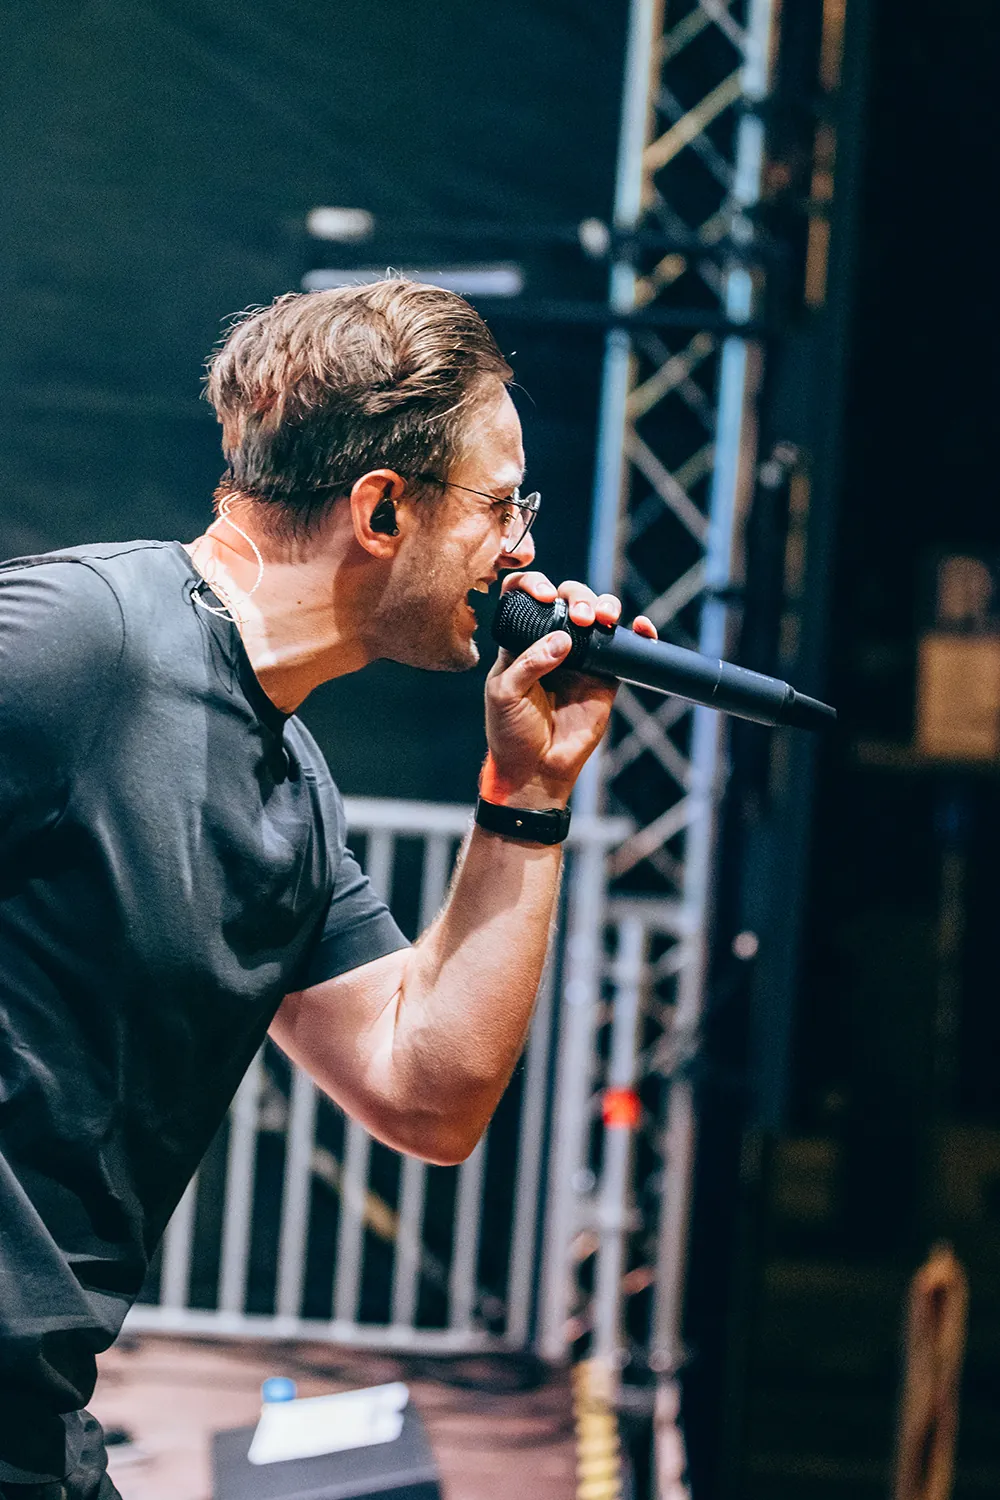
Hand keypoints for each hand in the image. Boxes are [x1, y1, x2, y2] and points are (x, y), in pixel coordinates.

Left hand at [481, 572, 656, 808]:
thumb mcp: (506, 694)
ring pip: (598, 615)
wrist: (536, 768)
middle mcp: (551, 641)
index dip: (534, 584)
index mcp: (520, 639)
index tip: (543, 594)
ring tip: (603, 618)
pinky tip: (642, 626)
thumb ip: (529, 663)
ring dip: (605, 605)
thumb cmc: (511, 731)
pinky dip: (638, 633)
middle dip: (578, 596)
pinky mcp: (606, 676)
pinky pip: (625, 648)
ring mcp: (581, 657)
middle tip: (580, 617)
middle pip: (569, 598)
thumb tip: (564, 639)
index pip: (525, 596)